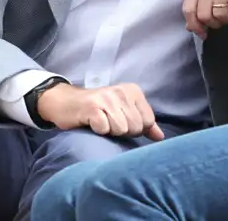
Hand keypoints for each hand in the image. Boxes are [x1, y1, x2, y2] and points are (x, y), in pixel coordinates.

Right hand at [35, 82, 164, 140]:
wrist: (66, 102)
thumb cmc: (98, 110)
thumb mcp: (124, 111)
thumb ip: (144, 123)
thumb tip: (160, 137)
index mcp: (133, 91)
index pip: (148, 121)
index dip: (136, 129)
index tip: (122, 122)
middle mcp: (121, 91)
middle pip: (135, 126)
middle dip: (123, 131)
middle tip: (109, 123)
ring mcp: (106, 98)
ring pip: (121, 129)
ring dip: (110, 132)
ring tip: (101, 122)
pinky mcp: (92, 107)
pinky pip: (104, 129)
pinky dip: (98, 131)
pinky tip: (92, 123)